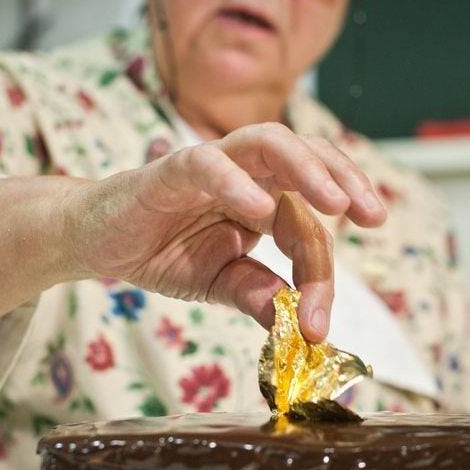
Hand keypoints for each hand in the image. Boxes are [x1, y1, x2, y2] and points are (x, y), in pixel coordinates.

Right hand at [64, 123, 385, 340]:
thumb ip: (258, 295)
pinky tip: (256, 211)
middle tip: (373, 215)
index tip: (320, 324)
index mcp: (263, 199)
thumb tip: (300, 327)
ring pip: (267, 143)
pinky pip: (206, 164)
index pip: (307, 223)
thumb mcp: (219, 282)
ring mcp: (210, 166)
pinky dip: (234, 183)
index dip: (320, 272)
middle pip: (306, 158)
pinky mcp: (169, 170)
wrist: (95, 240)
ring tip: (335, 203)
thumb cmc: (160, 250)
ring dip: (306, 169)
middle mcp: (245, 174)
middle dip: (345, 180)